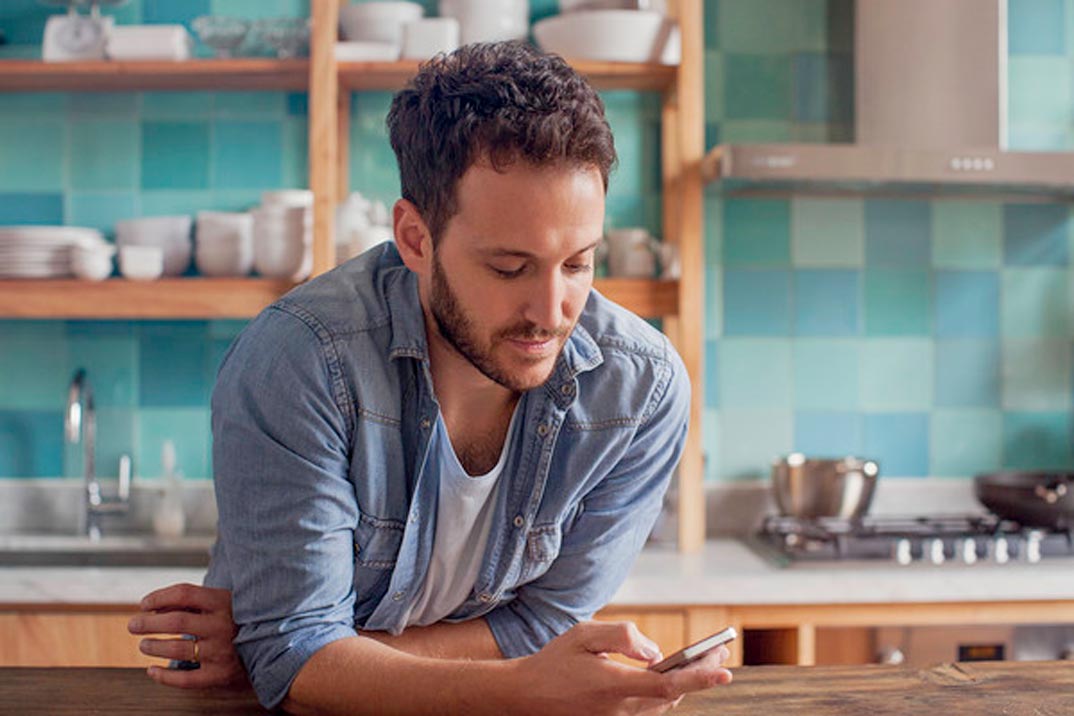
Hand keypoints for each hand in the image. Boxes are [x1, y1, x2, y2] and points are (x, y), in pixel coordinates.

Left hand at [127, 583, 249, 689]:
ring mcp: (221, 651)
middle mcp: (223, 625)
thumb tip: (152, 607)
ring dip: (153, 646)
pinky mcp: (220, 674)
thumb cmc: (236, 621)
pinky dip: (164, 677)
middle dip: (148, 623)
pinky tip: (152, 671)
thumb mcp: (221, 603)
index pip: (184, 593)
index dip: (158, 597)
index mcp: (223, 602)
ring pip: (177, 650)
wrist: (269, 648)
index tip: (144, 604)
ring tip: (145, 645)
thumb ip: (191, 602)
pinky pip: (185, 680)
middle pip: (176, 621)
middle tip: (133, 625)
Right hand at [514, 621, 731, 715]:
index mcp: (613, 686)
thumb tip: (654, 651)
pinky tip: (675, 676)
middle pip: (672, 695)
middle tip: (720, 653)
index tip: (723, 669)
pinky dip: (666, 692)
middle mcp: (620, 710)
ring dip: (686, 683)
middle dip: (700, 674)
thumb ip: (622, 637)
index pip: (667, 684)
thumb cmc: (554, 662)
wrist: (526, 696)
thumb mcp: (584, 634)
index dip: (698, 678)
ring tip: (705, 661)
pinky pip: (649, 708)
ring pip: (663, 704)